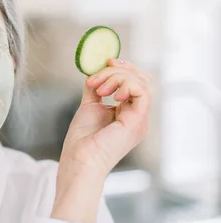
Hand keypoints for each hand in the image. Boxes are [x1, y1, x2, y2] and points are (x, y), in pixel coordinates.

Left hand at [51, 59, 151, 222]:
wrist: (79, 160)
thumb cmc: (82, 141)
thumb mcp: (89, 106)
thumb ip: (95, 89)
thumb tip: (93, 72)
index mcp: (129, 114)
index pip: (137, 82)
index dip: (123, 68)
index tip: (105, 62)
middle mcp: (138, 116)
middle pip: (142, 79)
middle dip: (120, 69)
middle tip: (98, 73)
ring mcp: (140, 120)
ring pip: (142, 83)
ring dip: (116, 77)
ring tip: (98, 88)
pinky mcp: (137, 121)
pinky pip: (142, 92)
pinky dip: (125, 85)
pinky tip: (108, 94)